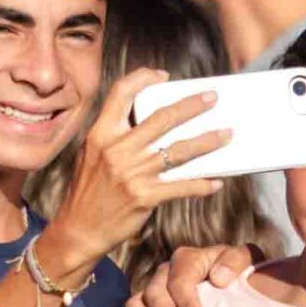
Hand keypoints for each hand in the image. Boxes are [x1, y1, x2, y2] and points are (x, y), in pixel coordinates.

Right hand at [35, 70, 229, 280]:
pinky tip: (215, 182)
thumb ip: (115, 136)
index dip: (143, 78)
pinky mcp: (144, 197)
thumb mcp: (92, 155)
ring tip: (226, 134)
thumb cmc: (88, 192)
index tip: (163, 76)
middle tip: (212, 98)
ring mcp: (132, 173)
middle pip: (161, 117)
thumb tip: (150, 122)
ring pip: (179, 150)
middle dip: (191, 105)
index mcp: (101, 134)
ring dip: (207, 141)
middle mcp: (116, 149)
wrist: (79, 229)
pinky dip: (201, 184)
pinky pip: (181, 186)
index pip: (122, 93)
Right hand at [126, 242, 257, 306]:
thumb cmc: (241, 273)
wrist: (238, 287)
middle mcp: (166, 273)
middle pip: (156, 291)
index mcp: (188, 259)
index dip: (187, 302)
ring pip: (138, 302)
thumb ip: (235, 261)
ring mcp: (155, 290)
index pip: (180, 279)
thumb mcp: (247, 259)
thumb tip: (217, 278)